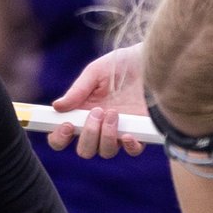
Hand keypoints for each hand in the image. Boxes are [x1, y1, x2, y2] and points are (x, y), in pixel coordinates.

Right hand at [46, 44, 148, 158]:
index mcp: (83, 111)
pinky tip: (128, 134)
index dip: (59, 137)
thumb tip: (57, 106)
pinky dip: (129, 146)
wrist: (155, 60)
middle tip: (96, 113)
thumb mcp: (97, 71)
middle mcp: (100, 126)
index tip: (66, 125)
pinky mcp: (141, 132)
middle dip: (87, 135)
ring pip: (105, 152)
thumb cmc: (124, 63)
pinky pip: (132, 151)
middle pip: (84, 150)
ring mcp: (120, 130)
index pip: (63, 135)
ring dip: (106, 136)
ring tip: (113, 113)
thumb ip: (78, 90)